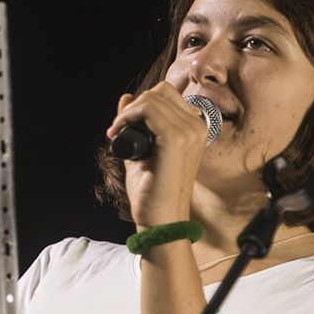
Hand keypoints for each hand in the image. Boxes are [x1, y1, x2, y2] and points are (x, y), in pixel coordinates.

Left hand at [105, 80, 208, 226]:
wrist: (161, 221)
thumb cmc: (154, 192)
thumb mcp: (141, 150)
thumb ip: (135, 124)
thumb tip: (126, 97)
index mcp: (195, 128)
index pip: (167, 95)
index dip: (142, 104)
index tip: (122, 126)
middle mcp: (197, 126)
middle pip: (161, 92)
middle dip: (133, 107)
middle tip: (117, 130)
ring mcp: (189, 132)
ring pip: (152, 99)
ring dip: (128, 113)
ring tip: (116, 133)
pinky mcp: (177, 140)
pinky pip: (148, 110)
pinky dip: (128, 117)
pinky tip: (117, 133)